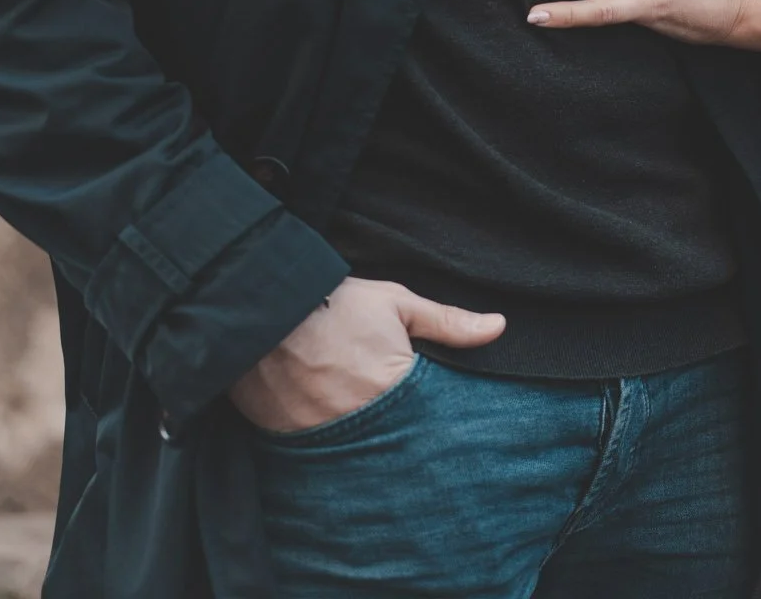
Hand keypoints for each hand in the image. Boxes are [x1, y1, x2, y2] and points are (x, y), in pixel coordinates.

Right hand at [228, 276, 504, 433]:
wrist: (260, 306)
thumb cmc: (333, 302)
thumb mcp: (396, 303)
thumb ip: (448, 321)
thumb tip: (499, 327)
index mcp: (393, 389)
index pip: (430, 422)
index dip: (433, 423)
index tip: (437, 423)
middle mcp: (359, 423)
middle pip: (393, 448)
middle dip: (401, 444)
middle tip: (400, 434)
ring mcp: (319, 439)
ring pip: (354, 458)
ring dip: (364, 450)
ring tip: (367, 437)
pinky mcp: (285, 444)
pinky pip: (315, 458)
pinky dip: (325, 451)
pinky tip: (328, 437)